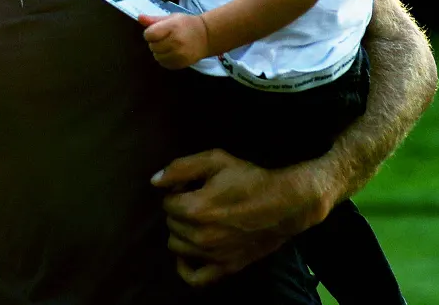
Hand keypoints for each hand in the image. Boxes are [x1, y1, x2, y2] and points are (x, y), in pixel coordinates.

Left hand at [141, 13, 209, 68]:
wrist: (206, 37)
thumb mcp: (171, 18)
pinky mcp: (181, 64)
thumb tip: (139, 18)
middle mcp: (175, 41)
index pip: (149, 34)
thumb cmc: (186, 24)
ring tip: (168, 46)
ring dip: (159, 52)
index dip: (150, 33)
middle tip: (165, 38)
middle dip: (155, 42)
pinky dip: (165, 59)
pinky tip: (172, 53)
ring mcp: (179, 54)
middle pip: (152, 46)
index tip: (157, 31)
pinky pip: (164, 64)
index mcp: (172, 27)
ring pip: (157, 56)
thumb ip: (154, 20)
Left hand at [150, 149, 333, 285]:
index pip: (167, 203)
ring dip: (183, 231)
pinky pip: (195, 278)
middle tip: (200, 200)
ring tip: (200, 219)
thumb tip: (154, 182)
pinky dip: (186, 267)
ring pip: (177, 246)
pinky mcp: (226, 267)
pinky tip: (189, 252)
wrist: (285, 204)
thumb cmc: (249, 179)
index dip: (178, 191)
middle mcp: (202, 236)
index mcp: (195, 208)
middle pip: (171, 223)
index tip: (193, 187)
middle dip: (180, 210)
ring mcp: (214, 255)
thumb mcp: (214, 160)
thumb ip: (180, 168)